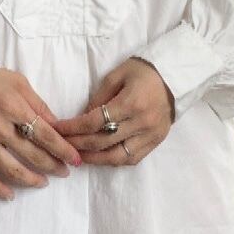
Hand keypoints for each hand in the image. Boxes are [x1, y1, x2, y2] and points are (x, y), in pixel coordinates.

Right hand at [0, 69, 81, 200]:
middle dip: (52, 165)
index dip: (62, 150)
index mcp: (12, 107)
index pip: (44, 134)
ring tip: (43, 182)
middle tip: (64, 171)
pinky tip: (10, 195)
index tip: (75, 159)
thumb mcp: (19, 83)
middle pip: (31, 154)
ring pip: (10, 169)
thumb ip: (39, 106)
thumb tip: (57, 128)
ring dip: (31, 179)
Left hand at [54, 57, 174, 165]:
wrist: (175, 78)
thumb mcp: (116, 76)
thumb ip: (98, 98)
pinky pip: (132, 159)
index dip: (73, 128)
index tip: (57, 129)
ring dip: (94, 158)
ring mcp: (150, 135)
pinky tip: (100, 157)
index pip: (95, 122)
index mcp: (131, 103)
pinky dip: (113, 160)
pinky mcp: (156, 142)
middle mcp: (141, 123)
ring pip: (117, 156)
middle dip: (78, 144)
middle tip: (62, 144)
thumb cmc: (143, 72)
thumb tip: (83, 118)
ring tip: (78, 156)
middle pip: (102, 141)